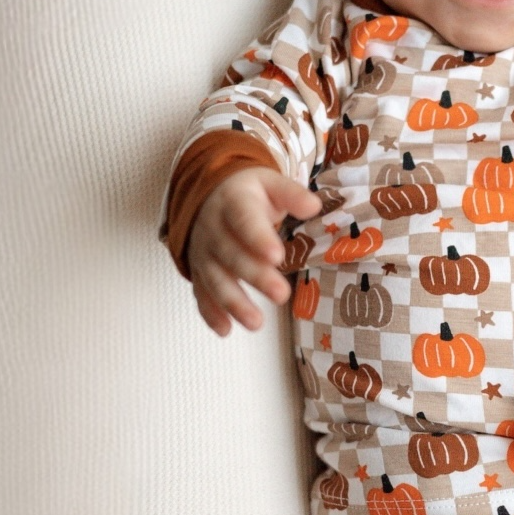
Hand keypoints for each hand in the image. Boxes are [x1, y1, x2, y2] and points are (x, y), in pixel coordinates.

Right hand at [186, 167, 320, 335]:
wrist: (208, 196)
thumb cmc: (248, 194)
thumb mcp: (270, 184)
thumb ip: (291, 194)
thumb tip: (314, 205)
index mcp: (234, 203)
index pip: (244, 219)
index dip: (258, 238)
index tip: (276, 256)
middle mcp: (214, 230)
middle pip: (232, 255)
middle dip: (255, 276)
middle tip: (281, 294)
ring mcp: (204, 253)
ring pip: (215, 279)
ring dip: (234, 302)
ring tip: (255, 323)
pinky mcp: (200, 272)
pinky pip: (202, 293)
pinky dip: (211, 313)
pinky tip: (226, 330)